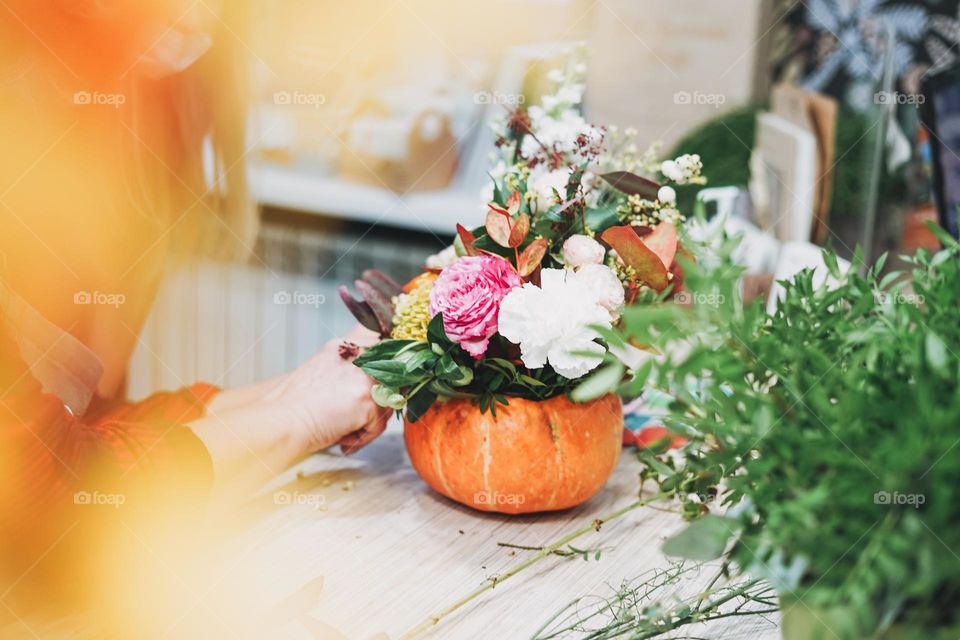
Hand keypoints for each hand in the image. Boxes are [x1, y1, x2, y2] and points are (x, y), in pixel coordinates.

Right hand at [267, 325, 390, 454]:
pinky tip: (340, 437)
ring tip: (340, 430)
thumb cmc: (292, 407)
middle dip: (377, 404)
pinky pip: (378, 426)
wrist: (281, 422)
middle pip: (390, 380)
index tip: (374, 393)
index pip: (382, 353)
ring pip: (385, 405)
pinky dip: (362, 438)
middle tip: (354, 419)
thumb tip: (368, 388)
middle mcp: (357, 356)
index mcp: (343, 347)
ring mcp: (364, 377)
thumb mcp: (320, 375)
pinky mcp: (368, 400)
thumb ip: (346, 373)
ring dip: (367, 423)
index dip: (383, 376)